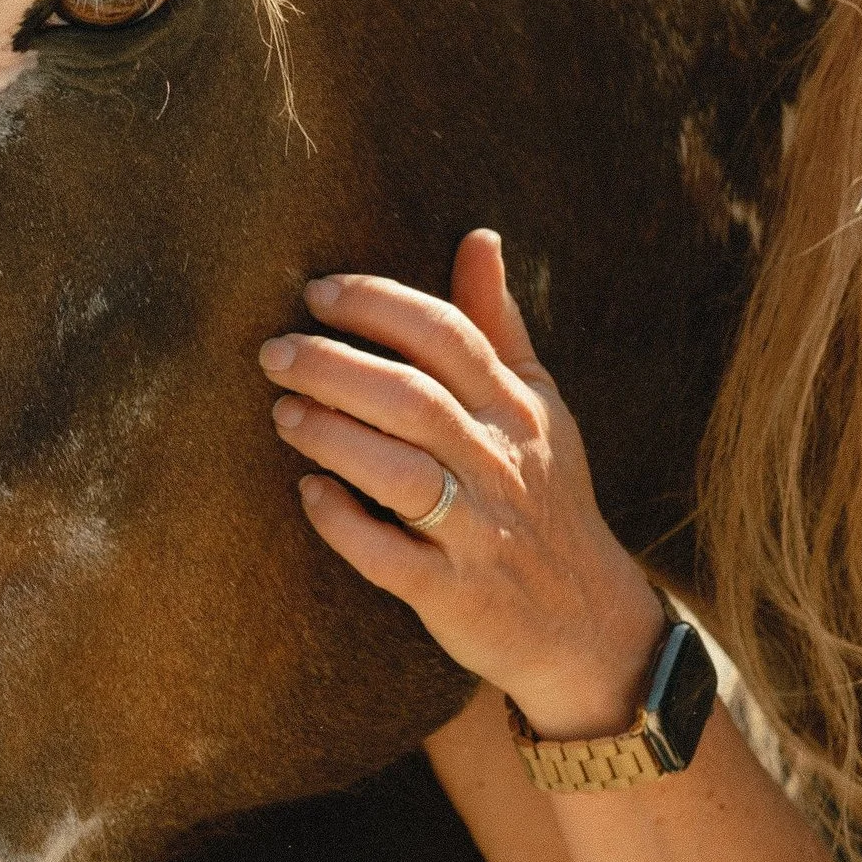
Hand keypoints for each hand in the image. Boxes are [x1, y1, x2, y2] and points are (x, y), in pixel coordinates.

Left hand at [260, 228, 665, 736]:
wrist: (588, 624)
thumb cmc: (546, 499)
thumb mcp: (539, 407)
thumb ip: (500, 327)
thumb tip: (479, 238)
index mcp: (516, 409)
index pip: (449, 336)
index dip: (380, 305)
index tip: (319, 293)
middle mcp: (500, 464)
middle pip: (413, 398)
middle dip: (336, 366)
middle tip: (274, 352)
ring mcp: (479, 532)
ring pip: (401, 473)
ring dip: (334, 437)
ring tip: (283, 413)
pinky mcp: (454, 593)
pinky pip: (390, 557)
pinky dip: (345, 522)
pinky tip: (309, 494)